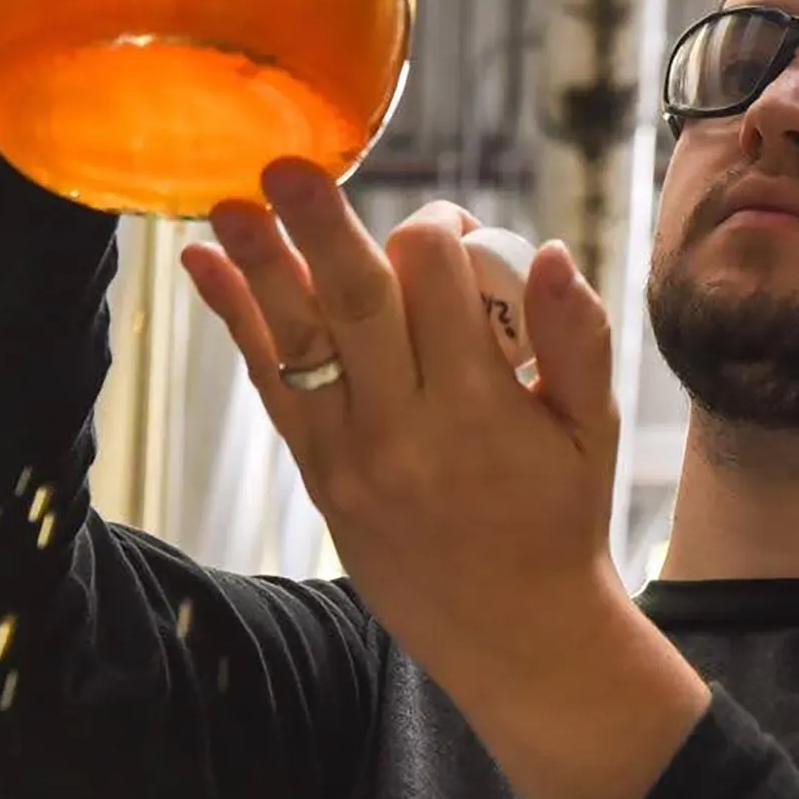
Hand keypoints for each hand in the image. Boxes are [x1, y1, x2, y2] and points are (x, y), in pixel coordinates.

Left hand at [183, 172, 620, 681]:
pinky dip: (236, 321)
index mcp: (480, 408)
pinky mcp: (316, 471)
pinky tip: (204, 265)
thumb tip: (551, 251)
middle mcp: (405, 428)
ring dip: (258, 268)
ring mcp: (349, 454)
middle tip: (284, 166)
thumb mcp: (594, 430)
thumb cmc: (558, 516)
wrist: (510, 633)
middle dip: (320, 228)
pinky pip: (269, 384)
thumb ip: (579, 337)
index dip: (440, 228)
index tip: (451, 224)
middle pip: (355, 304)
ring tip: (228, 204)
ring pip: (297, 343)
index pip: (440, 283)